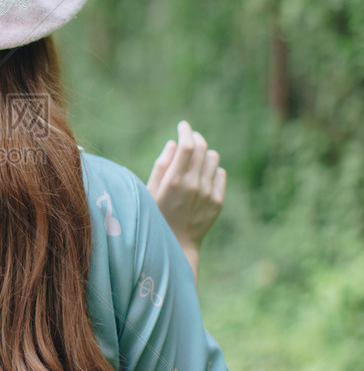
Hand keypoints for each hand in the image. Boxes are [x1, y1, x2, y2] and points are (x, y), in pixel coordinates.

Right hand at [146, 120, 225, 258]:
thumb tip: (173, 144)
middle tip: (189, 138)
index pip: (186, 145)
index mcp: (174, 181)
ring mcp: (208, 193)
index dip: (185, 130)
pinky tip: (202, 176)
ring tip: (195, 160)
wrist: (177, 245)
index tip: (183, 125)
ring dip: (204, 154)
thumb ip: (162, 165)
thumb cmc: (156, 215)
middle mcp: (194, 185)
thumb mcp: (150, 191)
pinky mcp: (218, 201)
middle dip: (195, 137)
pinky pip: (220, 174)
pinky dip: (212, 170)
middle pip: (202, 147)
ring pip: (213, 158)